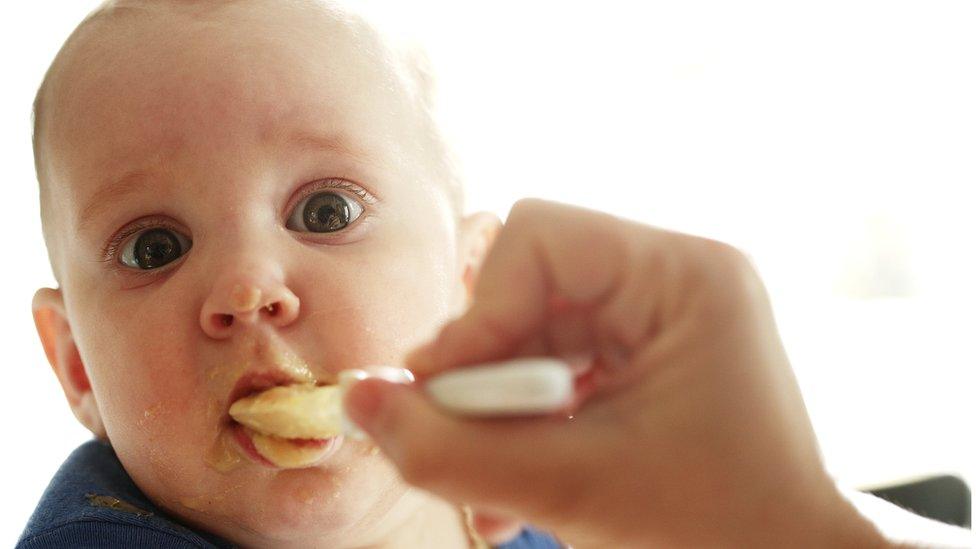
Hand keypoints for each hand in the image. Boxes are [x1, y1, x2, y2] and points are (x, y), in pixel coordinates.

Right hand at [345, 199, 883, 547]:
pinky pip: (551, 368)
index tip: (449, 393)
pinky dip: (521, 424)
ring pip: (526, 335)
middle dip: (483, 372)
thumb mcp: (575, 490)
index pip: (539, 237)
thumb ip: (452, 449)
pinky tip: (514, 487)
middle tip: (459, 441)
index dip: (480, 313)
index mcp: (685, 277)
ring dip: (494, 410)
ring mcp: (658, 318)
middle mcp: (673, 280)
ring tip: (491, 489)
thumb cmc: (723, 532)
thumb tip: (358, 401)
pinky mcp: (640, 357)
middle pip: (524, 287)